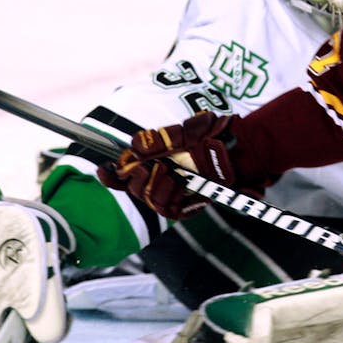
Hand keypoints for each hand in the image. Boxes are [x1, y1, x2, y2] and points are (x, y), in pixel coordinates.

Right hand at [98, 112, 248, 218]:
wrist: (237, 148)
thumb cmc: (211, 136)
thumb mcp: (183, 132)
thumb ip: (158, 141)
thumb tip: (133, 148)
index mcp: (155, 162)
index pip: (126, 174)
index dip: (112, 176)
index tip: (104, 168)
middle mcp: (162, 179)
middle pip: (136, 189)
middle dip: (138, 178)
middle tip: (154, 167)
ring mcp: (174, 194)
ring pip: (150, 200)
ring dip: (155, 187)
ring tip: (169, 174)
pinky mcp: (187, 206)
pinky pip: (169, 210)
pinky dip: (169, 198)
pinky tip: (178, 185)